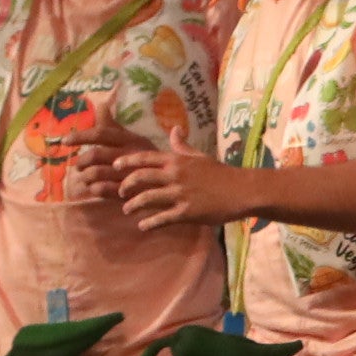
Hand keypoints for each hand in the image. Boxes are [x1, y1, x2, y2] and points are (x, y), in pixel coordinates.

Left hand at [94, 142, 249, 231]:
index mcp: (177, 161)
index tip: (115, 166)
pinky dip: (149, 223)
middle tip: (121, 193)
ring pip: (146, 199)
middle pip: (140, 178)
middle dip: (126, 186)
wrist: (241, 191)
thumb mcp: (200, 156)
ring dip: (133, 206)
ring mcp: (180, 194)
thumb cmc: (221, 173)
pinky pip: (161, 219)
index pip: (145, 158)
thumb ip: (182, 146)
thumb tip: (174, 129)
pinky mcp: (186, 212)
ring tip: (128, 210)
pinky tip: (143, 226)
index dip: (127, 161)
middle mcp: (175, 176)